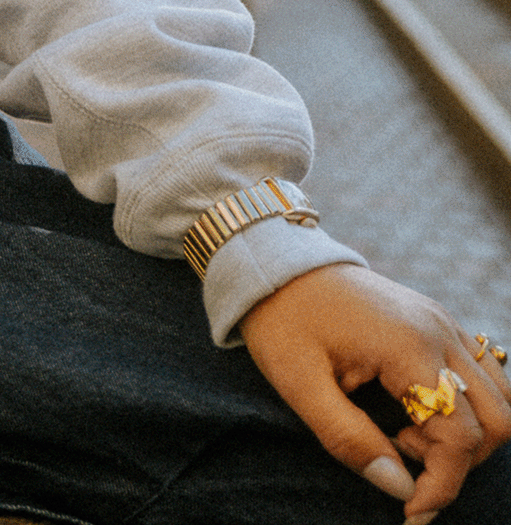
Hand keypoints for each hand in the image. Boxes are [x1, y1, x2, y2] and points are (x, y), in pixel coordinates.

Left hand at [242, 261, 510, 517]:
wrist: (274, 261)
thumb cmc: (282, 319)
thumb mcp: (298, 384)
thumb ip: (349, 439)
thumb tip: (400, 489)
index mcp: (407, 345)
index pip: (460, 434)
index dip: (443, 483)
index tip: (412, 510)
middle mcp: (439, 330)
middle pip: (495, 420)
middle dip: (458, 459)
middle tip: (399, 452)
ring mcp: (443, 322)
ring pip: (498, 399)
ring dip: (467, 433)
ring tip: (406, 432)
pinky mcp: (437, 321)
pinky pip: (481, 376)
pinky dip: (464, 407)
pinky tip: (414, 409)